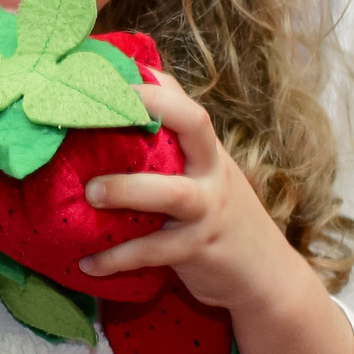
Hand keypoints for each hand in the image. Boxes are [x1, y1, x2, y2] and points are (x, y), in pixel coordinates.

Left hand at [83, 73, 353, 353]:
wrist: (266, 276)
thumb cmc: (219, 216)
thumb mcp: (204, 174)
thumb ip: (174, 143)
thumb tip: (134, 91)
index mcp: (207, 152)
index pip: (187, 105)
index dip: (154, 88)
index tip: (111, 77)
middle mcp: (211, 173)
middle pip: (194, 126)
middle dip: (152, 110)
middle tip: (96, 114)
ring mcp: (207, 211)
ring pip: (172, 193)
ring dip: (128, 190)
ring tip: (89, 194)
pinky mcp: (198, 251)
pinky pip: (153, 253)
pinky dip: (117, 258)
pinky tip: (87, 263)